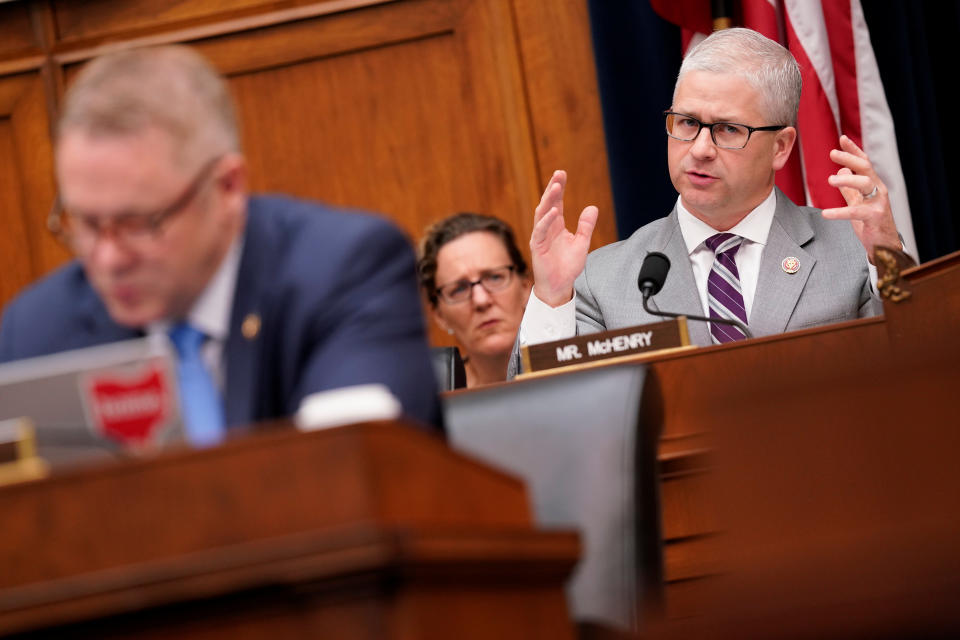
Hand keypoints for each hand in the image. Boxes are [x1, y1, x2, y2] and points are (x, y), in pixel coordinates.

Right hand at [530, 170, 598, 305]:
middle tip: (558, 174)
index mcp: (556, 225)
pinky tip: (554, 212)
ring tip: (556, 187)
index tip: (562, 173)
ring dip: (548, 200)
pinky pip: (540, 231)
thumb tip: (593, 207)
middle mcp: (546, 228)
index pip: (556, 202)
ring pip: (541, 214)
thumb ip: (586, 226)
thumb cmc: (567, 266)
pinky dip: (546, 221)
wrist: (559, 286)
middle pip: (547, 204)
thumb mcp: (581, 243)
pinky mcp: (537, 247)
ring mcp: (540, 236)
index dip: (559, 188)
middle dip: (552, 188)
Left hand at [823, 135, 899, 263]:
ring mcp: (878, 203)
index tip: (842, 139)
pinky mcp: (875, 217)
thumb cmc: (871, 223)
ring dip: (847, 179)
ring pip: (865, 184)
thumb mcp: (858, 202)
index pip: (864, 163)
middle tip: (832, 153)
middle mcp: (878, 190)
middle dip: (850, 158)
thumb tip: (841, 170)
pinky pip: (856, 212)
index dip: (854, 150)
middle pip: (865, 168)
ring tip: (830, 180)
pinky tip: (825, 213)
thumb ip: (849, 188)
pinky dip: (839, 212)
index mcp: (873, 185)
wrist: (884, 246)